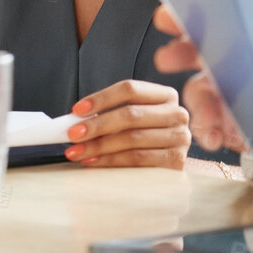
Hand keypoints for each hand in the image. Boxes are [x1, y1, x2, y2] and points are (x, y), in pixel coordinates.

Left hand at [66, 78, 191, 168]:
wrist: (168, 164)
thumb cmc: (144, 136)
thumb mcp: (132, 119)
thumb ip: (110, 114)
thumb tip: (74, 120)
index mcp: (165, 95)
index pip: (131, 89)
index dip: (102, 98)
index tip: (78, 110)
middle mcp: (177, 113)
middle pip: (131, 114)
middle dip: (97, 125)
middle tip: (72, 134)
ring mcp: (179, 137)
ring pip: (132, 138)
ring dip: (99, 146)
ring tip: (77, 151)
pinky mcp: (176, 160)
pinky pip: (137, 159)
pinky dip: (111, 160)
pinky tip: (94, 161)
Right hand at [151, 5, 245, 152]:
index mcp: (249, 37)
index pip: (215, 18)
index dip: (188, 16)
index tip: (168, 17)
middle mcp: (234, 61)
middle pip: (197, 51)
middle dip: (180, 54)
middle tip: (168, 60)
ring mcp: (227, 93)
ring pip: (200, 92)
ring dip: (200, 106)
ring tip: (209, 121)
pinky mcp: (227, 123)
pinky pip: (209, 126)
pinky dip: (209, 132)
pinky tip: (215, 139)